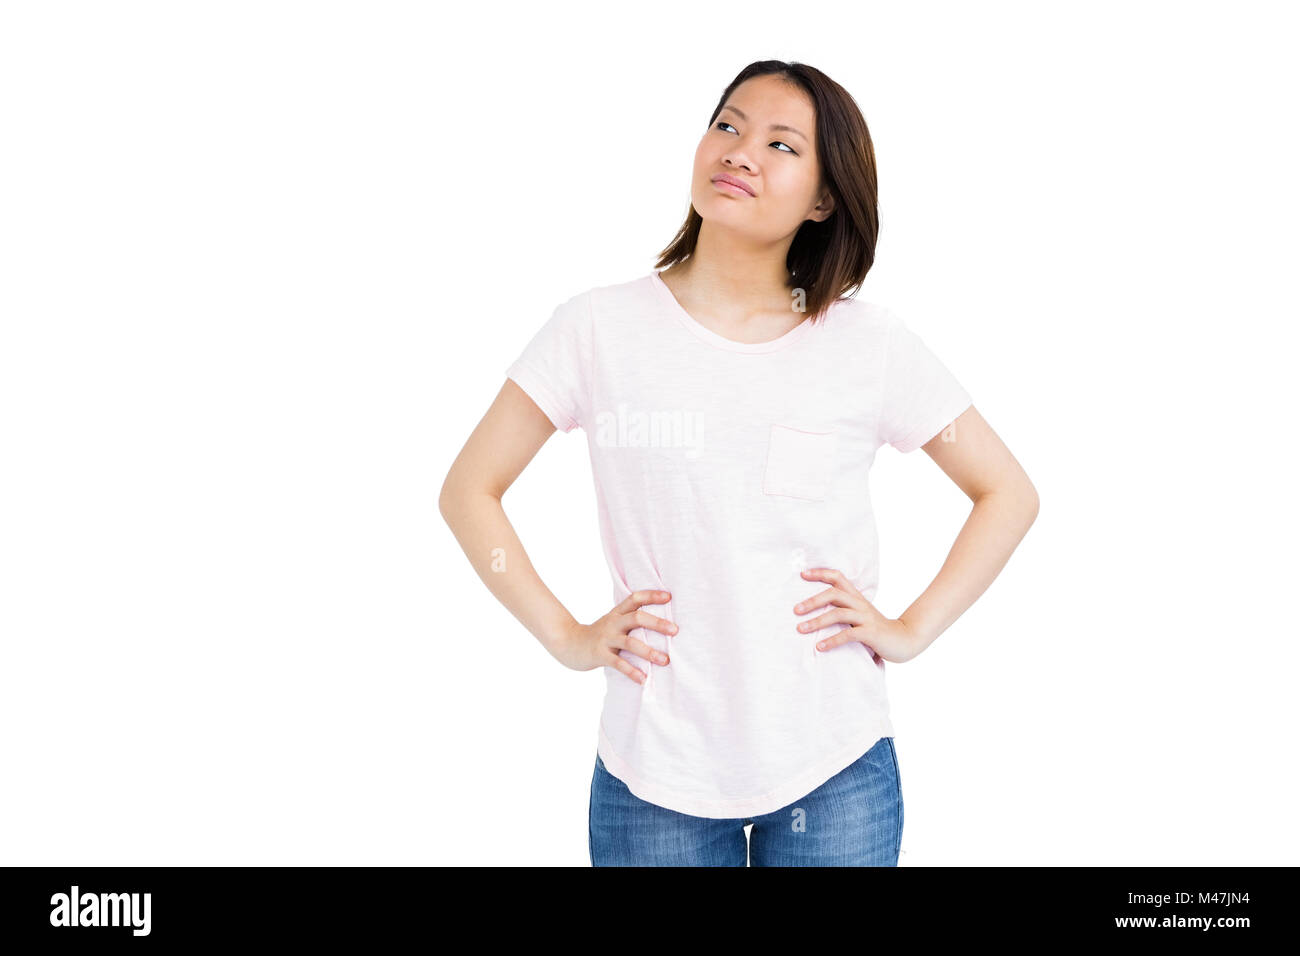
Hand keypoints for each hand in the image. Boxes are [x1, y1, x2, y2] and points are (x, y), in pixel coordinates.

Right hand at [551, 589, 676, 684]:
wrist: (568, 644)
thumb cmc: (598, 635)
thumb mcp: (612, 622)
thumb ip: (630, 620)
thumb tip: (662, 623)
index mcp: (617, 613)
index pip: (635, 598)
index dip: (652, 596)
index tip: (669, 597)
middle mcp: (613, 623)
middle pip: (636, 618)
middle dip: (657, 624)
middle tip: (675, 630)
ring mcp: (606, 639)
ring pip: (630, 642)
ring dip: (649, 652)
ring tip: (665, 661)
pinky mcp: (600, 655)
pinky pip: (618, 663)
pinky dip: (632, 671)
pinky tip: (644, 679)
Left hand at [793, 568, 923, 663]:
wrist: (904, 639)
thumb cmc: (876, 629)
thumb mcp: (860, 615)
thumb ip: (843, 610)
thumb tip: (816, 611)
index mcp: (856, 597)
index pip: (838, 577)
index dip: (820, 573)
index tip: (802, 574)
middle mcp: (860, 604)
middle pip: (833, 594)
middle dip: (812, 601)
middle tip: (795, 610)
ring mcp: (866, 618)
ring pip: (838, 614)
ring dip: (817, 621)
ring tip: (800, 629)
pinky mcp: (870, 633)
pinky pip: (848, 634)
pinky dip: (832, 640)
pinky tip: (819, 647)